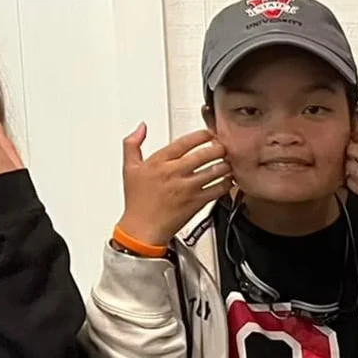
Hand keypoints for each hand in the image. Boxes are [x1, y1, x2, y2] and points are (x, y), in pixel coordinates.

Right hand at [117, 124, 231, 246]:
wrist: (143, 228)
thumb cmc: (137, 201)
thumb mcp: (129, 168)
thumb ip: (133, 144)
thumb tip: (141, 128)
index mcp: (159, 162)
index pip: (184, 142)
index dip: (201, 135)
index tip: (209, 133)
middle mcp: (174, 173)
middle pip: (204, 154)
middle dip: (218, 148)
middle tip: (223, 147)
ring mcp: (187, 188)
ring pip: (214, 171)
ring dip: (225, 164)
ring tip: (228, 162)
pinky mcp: (197, 203)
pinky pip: (218, 190)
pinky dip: (226, 183)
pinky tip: (228, 180)